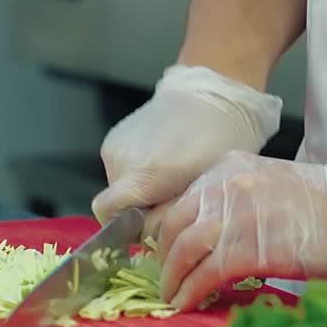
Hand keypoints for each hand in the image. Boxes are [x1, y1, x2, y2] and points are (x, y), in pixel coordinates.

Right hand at [91, 65, 282, 229]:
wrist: (211, 94)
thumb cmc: (219, 144)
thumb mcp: (204, 190)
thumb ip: (172, 217)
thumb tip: (149, 232)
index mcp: (143, 176)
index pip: (108, 214)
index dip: (126, 226)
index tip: (153, 222)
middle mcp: (120, 161)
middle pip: (115, 202)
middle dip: (138, 207)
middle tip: (171, 197)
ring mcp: (114, 146)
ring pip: (117, 185)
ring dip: (138, 188)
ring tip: (169, 174)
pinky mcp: (115, 135)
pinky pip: (119, 166)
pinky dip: (135, 170)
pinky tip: (161, 157)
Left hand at [156, 151, 326, 309]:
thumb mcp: (268, 187)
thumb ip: (236, 203)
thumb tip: (214, 234)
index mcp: (229, 170)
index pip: (181, 201)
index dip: (168, 231)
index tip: (167, 250)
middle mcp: (224, 189)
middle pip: (174, 226)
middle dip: (165, 256)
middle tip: (166, 277)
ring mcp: (234, 219)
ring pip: (183, 251)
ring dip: (173, 279)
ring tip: (173, 296)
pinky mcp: (248, 251)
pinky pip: (205, 275)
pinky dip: (190, 292)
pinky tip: (187, 304)